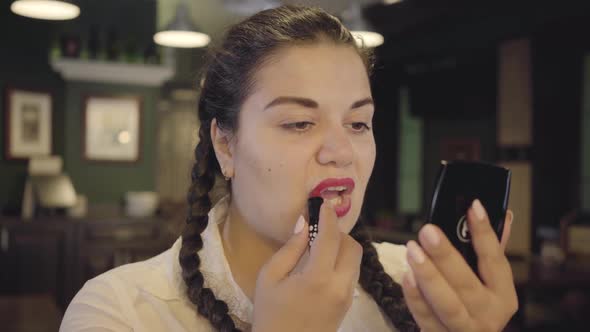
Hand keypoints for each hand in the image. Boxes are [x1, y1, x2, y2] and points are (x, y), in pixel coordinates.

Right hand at [252, 202, 361, 331]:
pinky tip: (324, 263)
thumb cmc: (270, 313)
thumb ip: (290, 248)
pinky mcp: (348, 304)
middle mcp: (339, 285)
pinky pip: (352, 273)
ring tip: (321, 246)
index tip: (325, 203)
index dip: (328, 217)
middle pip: (353, 247)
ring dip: (343, 247)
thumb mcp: (270, 278)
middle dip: (339, 233)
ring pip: (356, 260)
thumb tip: (304, 224)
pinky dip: (343, 261)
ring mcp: (347, 296)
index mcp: (317, 278)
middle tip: (320, 230)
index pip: (331, 237)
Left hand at [401, 199, 517, 331]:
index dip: (484, 232)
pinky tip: (407, 276)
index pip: (495, 260)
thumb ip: (491, 250)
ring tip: (413, 250)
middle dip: (446, 256)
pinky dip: (415, 297)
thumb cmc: (475, 306)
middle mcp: (488, 314)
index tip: (473, 207)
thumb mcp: (489, 282)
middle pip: (467, 283)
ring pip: (447, 304)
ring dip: (428, 275)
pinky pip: (425, 318)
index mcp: (503, 295)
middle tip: (428, 231)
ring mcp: (465, 329)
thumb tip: (503, 214)